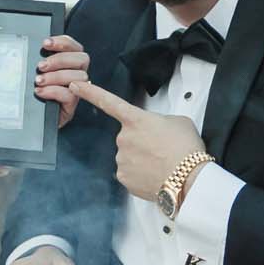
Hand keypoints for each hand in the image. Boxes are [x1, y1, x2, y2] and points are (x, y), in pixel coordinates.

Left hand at [33, 33, 90, 127]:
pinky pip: (70, 95)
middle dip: (60, 59)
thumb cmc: (32, 92)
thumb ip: (37, 59)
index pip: (74, 46)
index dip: (62, 42)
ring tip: (38, 81)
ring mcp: (76, 91)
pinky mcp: (71, 106)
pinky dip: (54, 91)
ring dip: (56, 77)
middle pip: (82, 59)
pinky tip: (40, 92)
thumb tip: (31, 48)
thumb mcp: (33, 72)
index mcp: (69, 63)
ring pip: (77, 77)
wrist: (30, 118)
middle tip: (41, 66)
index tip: (45, 43)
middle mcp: (76, 74)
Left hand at [71, 81, 206, 201]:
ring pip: (129, 156)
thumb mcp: (178, 122)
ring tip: (163, 163)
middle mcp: (124, 138)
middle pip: (129, 137)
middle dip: (142, 142)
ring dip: (143, 159)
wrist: (189, 179)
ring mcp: (121, 158)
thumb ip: (161, 121)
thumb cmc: (186, 149)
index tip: (75, 85)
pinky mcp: (124, 178)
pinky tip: (156, 175)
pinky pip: (130, 173)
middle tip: (163, 149)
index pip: (108, 102)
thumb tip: (157, 130)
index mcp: (136, 119)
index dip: (89, 92)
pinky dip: (141, 175)